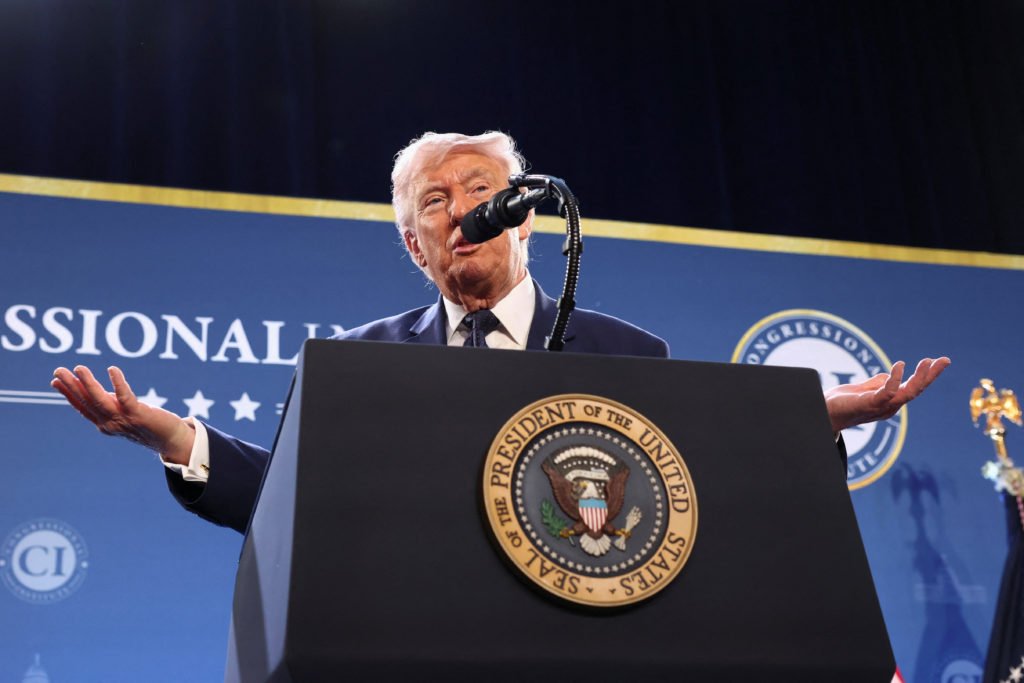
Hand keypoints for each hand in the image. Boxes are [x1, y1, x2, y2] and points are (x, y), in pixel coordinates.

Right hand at [51, 365, 195, 464]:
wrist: (171, 440)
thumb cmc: (147, 424)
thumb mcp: (122, 413)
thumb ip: (107, 403)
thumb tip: (90, 388)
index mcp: (104, 424)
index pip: (82, 407)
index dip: (68, 393)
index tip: (55, 380)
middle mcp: (110, 423)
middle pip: (87, 402)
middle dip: (71, 386)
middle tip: (58, 371)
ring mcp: (123, 420)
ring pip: (100, 400)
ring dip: (88, 383)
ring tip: (78, 368)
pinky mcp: (138, 414)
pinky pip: (125, 397)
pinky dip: (118, 383)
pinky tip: (112, 369)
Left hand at [824, 357, 950, 432]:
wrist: (824, 413)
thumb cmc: (843, 402)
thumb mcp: (864, 389)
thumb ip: (879, 382)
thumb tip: (892, 374)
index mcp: (890, 401)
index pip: (913, 388)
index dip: (926, 375)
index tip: (938, 361)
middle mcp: (889, 406)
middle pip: (916, 391)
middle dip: (931, 375)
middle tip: (944, 360)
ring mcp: (880, 407)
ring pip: (907, 393)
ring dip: (919, 378)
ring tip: (927, 361)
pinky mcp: (868, 404)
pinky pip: (886, 392)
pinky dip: (894, 379)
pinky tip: (900, 365)